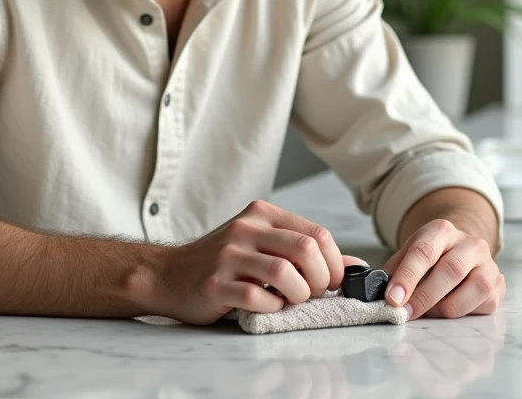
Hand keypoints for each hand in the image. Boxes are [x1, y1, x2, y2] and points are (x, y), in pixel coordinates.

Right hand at [150, 200, 355, 324]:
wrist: (168, 274)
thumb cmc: (222, 263)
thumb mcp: (263, 245)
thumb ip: (304, 251)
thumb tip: (353, 267)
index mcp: (261, 214)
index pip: (317, 234)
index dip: (334, 264)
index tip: (331, 282)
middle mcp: (245, 229)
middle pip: (306, 250)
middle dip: (321, 280)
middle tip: (314, 294)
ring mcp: (228, 256)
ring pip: (286, 274)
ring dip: (299, 296)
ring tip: (291, 301)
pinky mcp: (215, 284)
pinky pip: (258, 298)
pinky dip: (272, 308)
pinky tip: (267, 307)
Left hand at [380, 218, 504, 318]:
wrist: (461, 252)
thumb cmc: (431, 257)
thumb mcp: (409, 254)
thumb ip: (394, 271)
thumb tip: (377, 292)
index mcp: (442, 230)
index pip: (424, 251)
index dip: (407, 276)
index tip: (393, 298)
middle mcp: (470, 243)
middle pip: (450, 270)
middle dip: (424, 297)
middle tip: (405, 313)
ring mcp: (488, 264)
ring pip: (473, 289)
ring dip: (445, 308)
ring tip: (428, 311)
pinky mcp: (499, 286)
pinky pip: (483, 306)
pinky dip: (463, 313)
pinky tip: (449, 309)